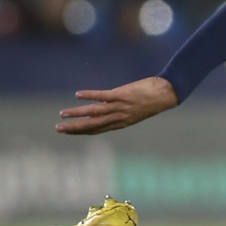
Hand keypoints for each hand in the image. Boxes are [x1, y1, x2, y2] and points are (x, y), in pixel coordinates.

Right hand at [55, 77, 178, 134]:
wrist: (168, 94)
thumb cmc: (153, 101)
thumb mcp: (136, 112)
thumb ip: (121, 113)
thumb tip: (110, 110)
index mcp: (121, 123)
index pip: (97, 130)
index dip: (81, 132)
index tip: (68, 132)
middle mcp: (119, 117)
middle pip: (92, 125)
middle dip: (74, 128)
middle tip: (58, 129)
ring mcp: (120, 106)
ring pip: (95, 112)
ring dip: (77, 113)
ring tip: (62, 114)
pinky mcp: (122, 95)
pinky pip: (103, 96)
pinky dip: (90, 95)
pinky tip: (77, 95)